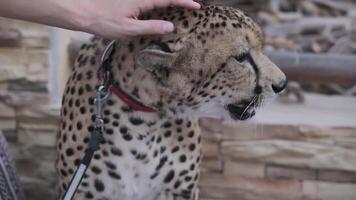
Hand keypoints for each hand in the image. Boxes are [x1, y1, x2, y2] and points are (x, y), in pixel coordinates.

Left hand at [79, 0, 200, 38]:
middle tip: (192, 4)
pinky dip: (160, 1)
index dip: (184, 2)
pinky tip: (161, 6)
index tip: (197, 6)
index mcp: (142, 0)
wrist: (83, 11)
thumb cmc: (104, 22)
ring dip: (170, 0)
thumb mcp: (129, 30)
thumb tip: (171, 27)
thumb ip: (151, 27)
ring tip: (181, 4)